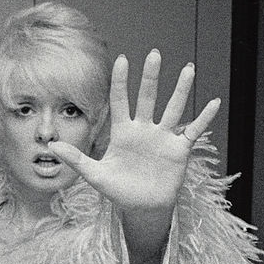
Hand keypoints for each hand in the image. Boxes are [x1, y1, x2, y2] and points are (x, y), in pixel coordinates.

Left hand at [48, 49, 219, 213]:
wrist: (142, 209)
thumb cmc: (118, 191)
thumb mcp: (95, 175)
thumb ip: (76, 159)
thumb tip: (50, 147)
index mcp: (124, 132)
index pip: (121, 101)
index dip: (121, 82)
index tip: (122, 59)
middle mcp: (144, 130)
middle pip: (148, 98)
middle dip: (151, 77)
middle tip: (154, 54)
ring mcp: (163, 138)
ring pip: (173, 109)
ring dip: (180, 90)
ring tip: (188, 68)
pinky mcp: (179, 150)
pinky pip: (193, 131)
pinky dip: (204, 118)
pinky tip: (213, 102)